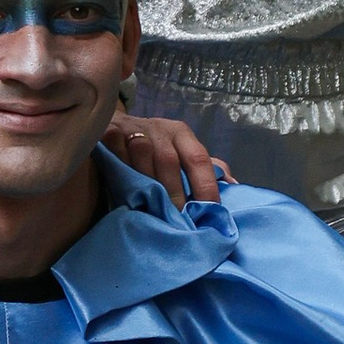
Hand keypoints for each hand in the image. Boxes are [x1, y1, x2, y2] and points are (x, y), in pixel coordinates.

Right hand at [107, 109, 227, 202]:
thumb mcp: (182, 151)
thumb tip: (235, 185)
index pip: (198, 158)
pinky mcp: (109, 132)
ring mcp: (133, 128)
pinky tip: (125, 190)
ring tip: (154, 210)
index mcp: (181, 133)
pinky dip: (121, 169)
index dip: (205, 185)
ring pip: (141, 154)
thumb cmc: (157, 146)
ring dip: (147, 184)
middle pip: (169, 160)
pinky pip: (116, 151)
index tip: (210, 211)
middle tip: (178, 219)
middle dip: (174, 192)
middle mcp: (159, 128)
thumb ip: (207, 168)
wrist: (117, 124)